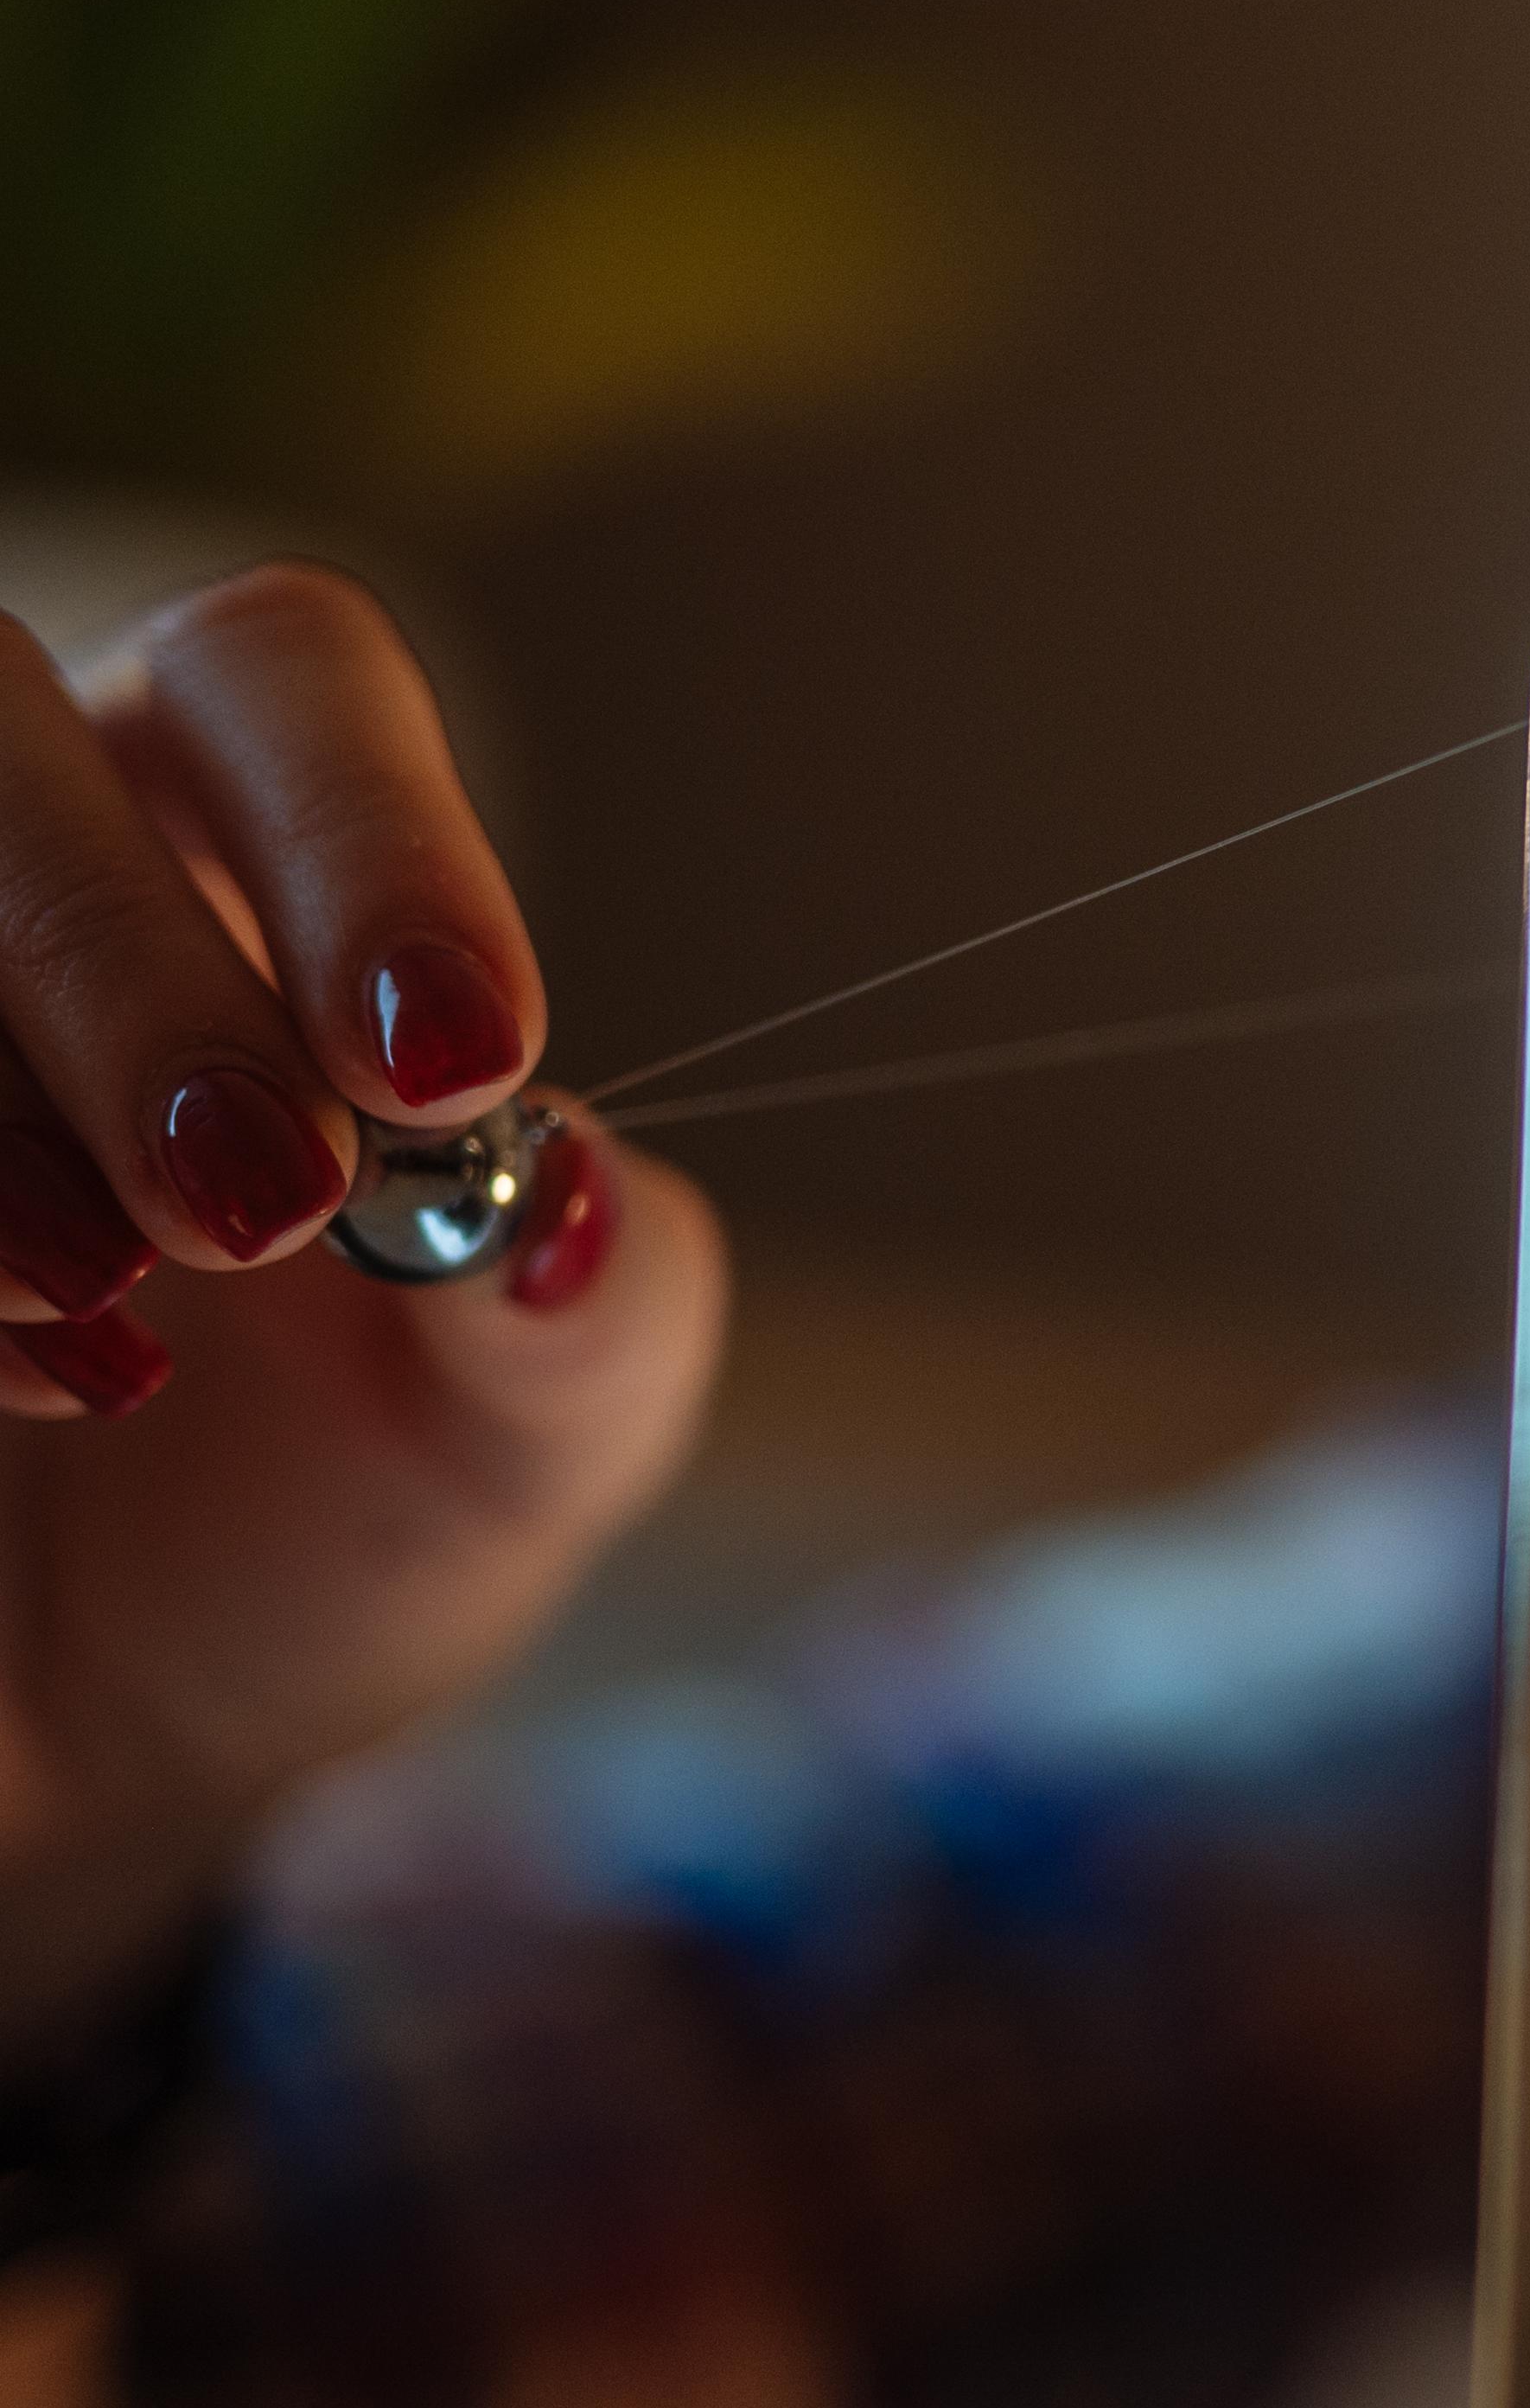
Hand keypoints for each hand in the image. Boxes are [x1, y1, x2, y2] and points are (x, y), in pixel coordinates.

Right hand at [0, 564, 721, 2062]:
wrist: (111, 1730)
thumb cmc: (323, 1524)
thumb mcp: (525, 1446)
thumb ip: (595, 1319)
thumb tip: (570, 1199)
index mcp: (231, 843)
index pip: (281, 677)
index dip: (368, 832)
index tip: (455, 1064)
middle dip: (128, 961)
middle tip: (258, 1203)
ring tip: (113, 1295)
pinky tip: (35, 1369)